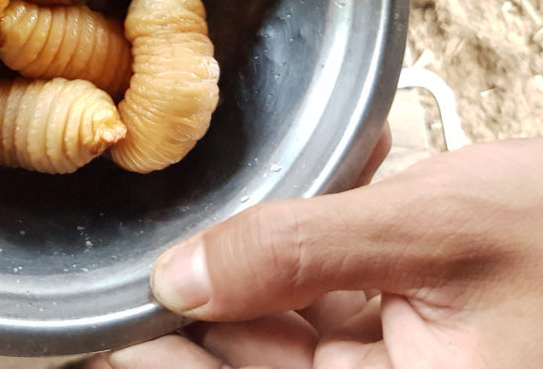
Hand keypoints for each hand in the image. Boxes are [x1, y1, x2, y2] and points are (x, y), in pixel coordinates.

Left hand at [90, 137, 542, 368]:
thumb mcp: (436, 231)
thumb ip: (298, 253)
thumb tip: (179, 277)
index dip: (162, 352)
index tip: (105, 313)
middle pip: (259, 360)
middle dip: (206, 299)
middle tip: (147, 246)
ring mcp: (410, 367)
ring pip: (291, 328)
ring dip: (261, 263)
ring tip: (228, 208)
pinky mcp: (419, 338)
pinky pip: (336, 302)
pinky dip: (315, 253)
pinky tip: (318, 192)